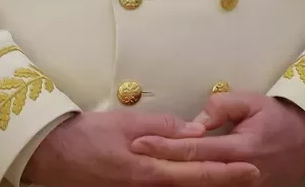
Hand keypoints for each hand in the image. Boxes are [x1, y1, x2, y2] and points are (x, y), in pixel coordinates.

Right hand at [22, 110, 259, 186]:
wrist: (51, 156)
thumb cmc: (86, 136)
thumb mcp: (125, 124)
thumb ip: (162, 127)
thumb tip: (196, 131)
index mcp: (151, 171)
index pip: (198, 173)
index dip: (227, 173)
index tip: (252, 170)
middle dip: (223, 181)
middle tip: (251, 174)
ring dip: (203, 182)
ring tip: (228, 175)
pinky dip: (183, 182)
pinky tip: (191, 177)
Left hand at [130, 93, 304, 186]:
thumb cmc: (277, 117)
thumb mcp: (251, 101)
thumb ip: (221, 107)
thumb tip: (195, 123)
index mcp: (240, 148)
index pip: (194, 150)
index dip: (165, 147)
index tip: (138, 143)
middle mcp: (240, 174)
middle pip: (191, 175)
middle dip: (160, 167)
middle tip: (131, 159)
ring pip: (201, 185)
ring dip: (172, 178)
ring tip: (143, 168)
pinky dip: (192, 183)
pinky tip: (169, 176)